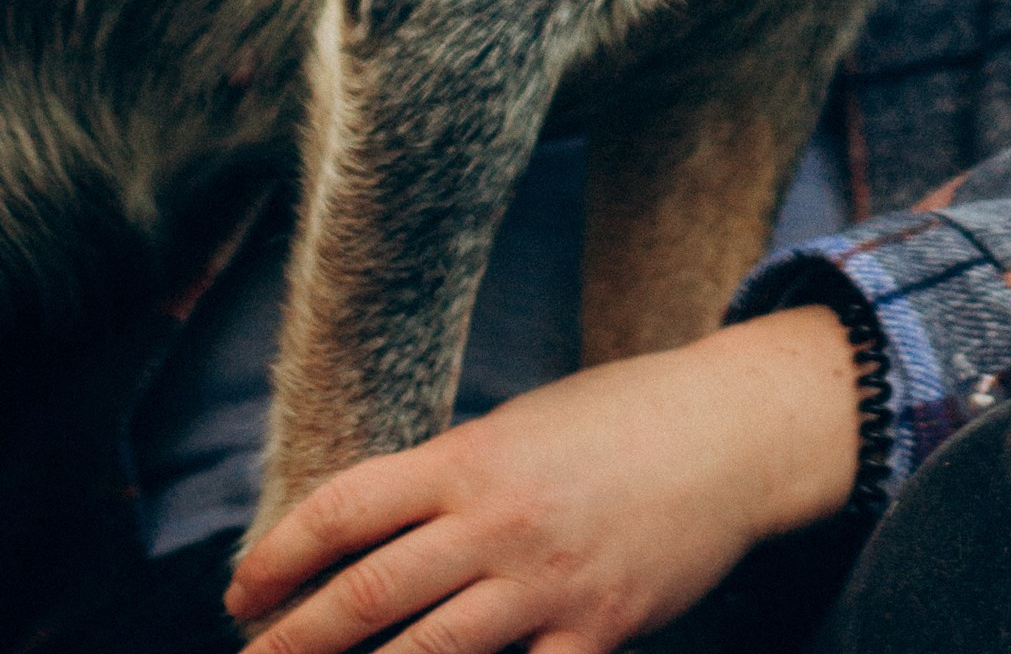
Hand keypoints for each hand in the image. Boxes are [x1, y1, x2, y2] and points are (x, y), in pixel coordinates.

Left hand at [225, 304, 860, 653]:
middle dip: (292, 642)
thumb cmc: (621, 419)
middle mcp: (498, 520)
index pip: (345, 508)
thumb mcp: (522, 425)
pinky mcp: (596, 633)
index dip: (278, 556)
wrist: (730, 432)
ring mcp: (547, 584)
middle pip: (367, 598)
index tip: (241, 592)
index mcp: (473, 455)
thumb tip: (366, 539)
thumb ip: (451, 480)